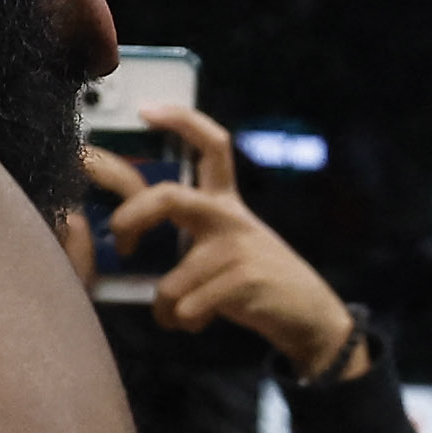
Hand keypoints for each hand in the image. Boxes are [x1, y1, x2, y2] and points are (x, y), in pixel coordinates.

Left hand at [87, 107, 359, 373]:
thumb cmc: (256, 281)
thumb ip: (192, 229)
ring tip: (182, 314)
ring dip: (166, 308)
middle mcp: (231, 218)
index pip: (212, 145)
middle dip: (130, 218)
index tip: (148, 109)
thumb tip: (124, 230)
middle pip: (169, 198)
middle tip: (120, 242)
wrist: (311, 315)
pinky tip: (200, 322)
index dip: (181, 120)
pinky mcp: (243, 282)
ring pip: (171, 282)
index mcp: (227, 203)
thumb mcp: (230, 242)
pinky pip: (186, 309)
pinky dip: (183, 323)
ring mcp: (238, 250)